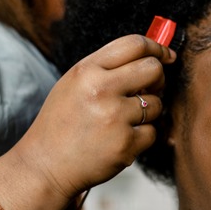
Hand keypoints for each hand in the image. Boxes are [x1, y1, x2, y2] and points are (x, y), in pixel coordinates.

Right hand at [24, 34, 174, 197]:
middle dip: (158, 79)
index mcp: (87, 70)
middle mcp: (101, 90)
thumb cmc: (61, 123)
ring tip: (122, 121)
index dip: (156, 48)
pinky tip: (119, 140)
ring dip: (147, 112)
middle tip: (148, 89)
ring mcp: (114, 118)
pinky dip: (141, 137)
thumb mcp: (74, 84)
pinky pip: (152, 132)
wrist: (44, 165)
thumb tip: (152, 57)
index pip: (134, 44)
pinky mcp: (125, 145)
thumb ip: (107, 68)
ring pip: (157, 103)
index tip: (165, 55)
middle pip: (153, 69)